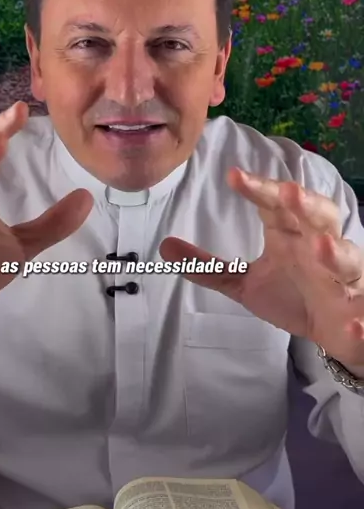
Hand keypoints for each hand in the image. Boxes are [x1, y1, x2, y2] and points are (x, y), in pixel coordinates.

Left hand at [160, 168, 363, 369]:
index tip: (234, 177)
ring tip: (322, 246)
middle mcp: (320, 247)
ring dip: (336, 253)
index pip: (276, 205)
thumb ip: (209, 267)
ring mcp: (342, 278)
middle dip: (306, 204)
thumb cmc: (294, 296)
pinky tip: (353, 325)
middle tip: (288, 193)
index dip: (259, 189)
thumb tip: (164, 247)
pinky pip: (360, 311)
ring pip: (346, 259)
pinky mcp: (356, 309)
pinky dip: (358, 320)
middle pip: (319, 218)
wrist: (333, 332)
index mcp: (291, 234)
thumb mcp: (245, 283)